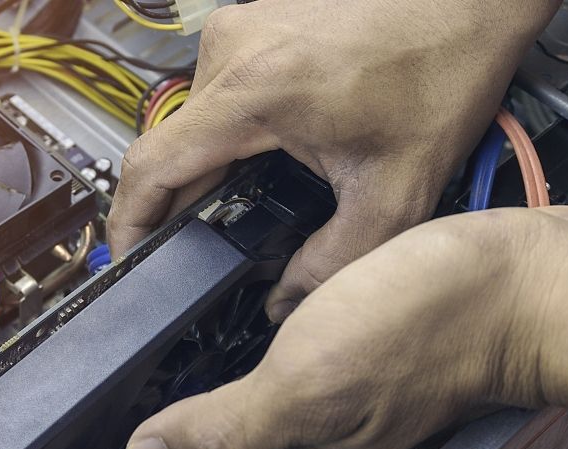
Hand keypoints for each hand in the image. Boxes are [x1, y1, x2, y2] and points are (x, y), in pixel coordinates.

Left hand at [65, 207, 567, 448]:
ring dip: (183, 438)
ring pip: (234, 435)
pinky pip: (266, 394)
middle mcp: (305, 434)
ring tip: (144, 434)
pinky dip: (227, 394)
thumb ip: (228, 424)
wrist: (516, 288)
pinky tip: (225, 372)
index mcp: (289, 447)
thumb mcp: (310, 378)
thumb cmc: (426, 327)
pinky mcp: (346, 364)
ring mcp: (328, 402)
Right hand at [107, 0, 560, 321]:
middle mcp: (228, 53)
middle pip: (169, 146)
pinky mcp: (249, 22)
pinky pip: (217, 90)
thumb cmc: (441, 69)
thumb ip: (335, 259)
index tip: (126, 258)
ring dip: (212, 162)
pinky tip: (275, 147)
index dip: (126, 223)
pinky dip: (232, 128)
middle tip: (206, 245)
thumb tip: (285, 301)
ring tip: (255, 193)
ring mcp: (234, 30)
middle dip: (181, 202)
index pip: (150, 167)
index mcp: (252, 94)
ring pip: (193, 119)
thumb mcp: (395, 188)